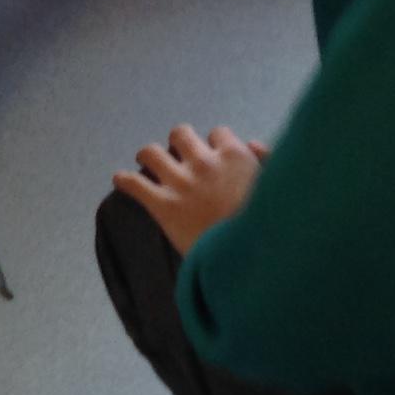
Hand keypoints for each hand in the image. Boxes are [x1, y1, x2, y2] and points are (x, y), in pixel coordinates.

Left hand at [112, 126, 267, 255]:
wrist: (248, 260)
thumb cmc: (265, 227)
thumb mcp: (274, 188)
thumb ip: (266, 161)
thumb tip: (253, 144)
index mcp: (234, 156)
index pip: (217, 134)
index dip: (213, 146)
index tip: (212, 157)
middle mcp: (205, 163)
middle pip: (180, 134)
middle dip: (178, 144)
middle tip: (177, 158)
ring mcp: (181, 183)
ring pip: (151, 152)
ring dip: (148, 157)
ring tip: (147, 164)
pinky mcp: (163, 205)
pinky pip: (133, 183)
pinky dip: (124, 181)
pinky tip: (120, 181)